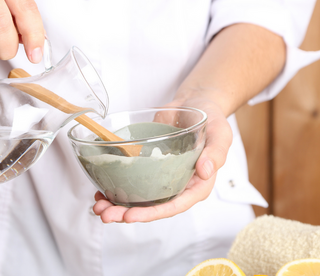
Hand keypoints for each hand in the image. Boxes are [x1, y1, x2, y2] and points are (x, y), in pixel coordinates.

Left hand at [92, 97, 231, 222]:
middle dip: (126, 213)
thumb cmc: (213, 119)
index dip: (152, 213)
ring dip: (116, 205)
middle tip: (106, 214)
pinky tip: (100, 189)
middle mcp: (177, 186)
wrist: (195, 103)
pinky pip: (131, 181)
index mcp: (196, 185)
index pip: (174, 205)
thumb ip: (216, 152)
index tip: (131, 215)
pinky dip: (115, 187)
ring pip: (138, 198)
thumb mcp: (221, 133)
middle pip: (151, 207)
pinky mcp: (148, 166)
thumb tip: (206, 171)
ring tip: (98, 206)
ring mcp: (161, 177)